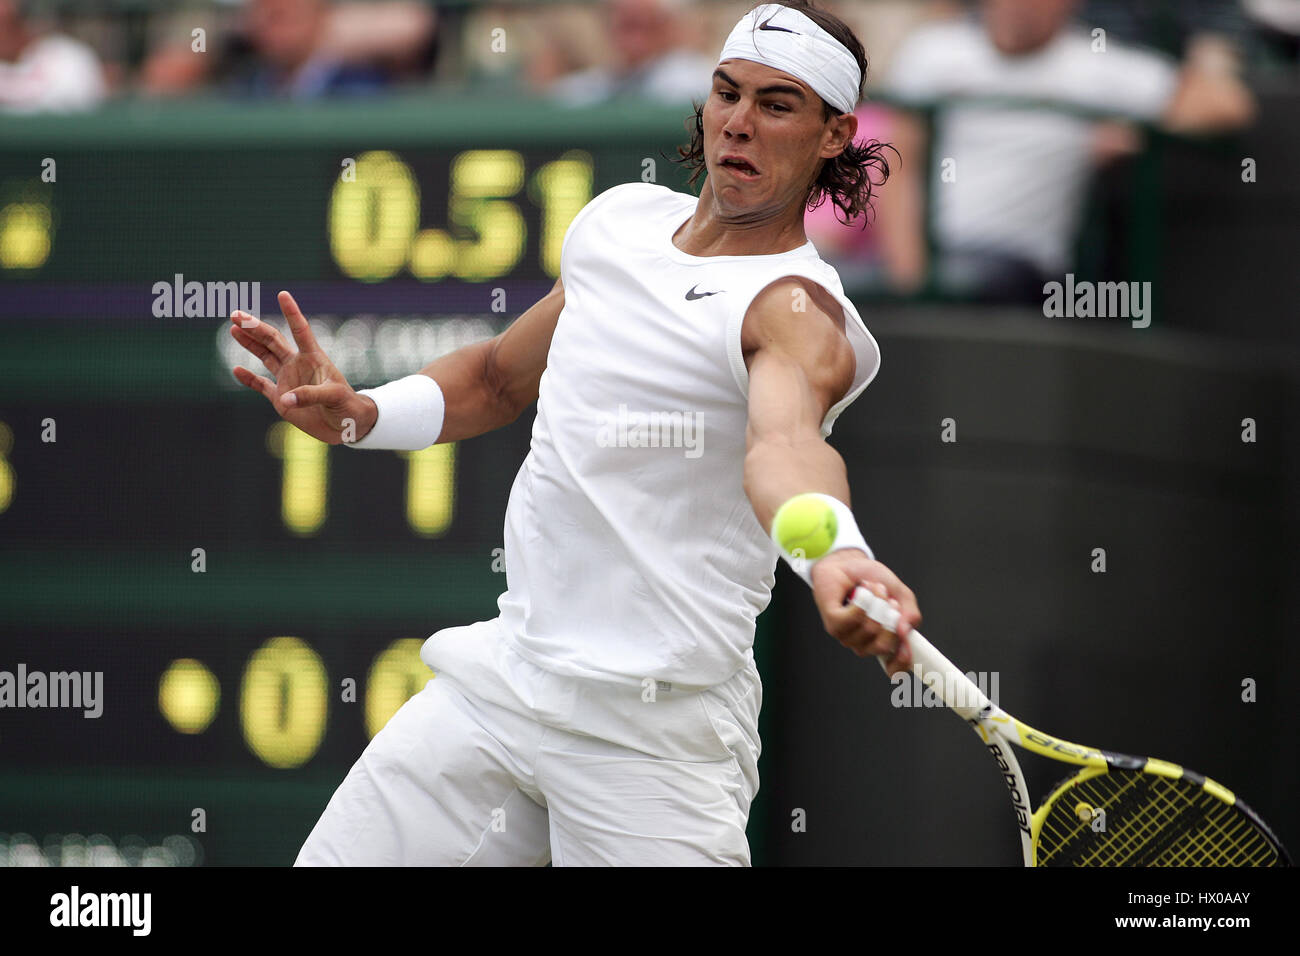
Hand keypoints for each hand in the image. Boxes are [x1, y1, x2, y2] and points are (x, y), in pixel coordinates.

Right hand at [229, 291, 375, 444]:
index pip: (301, 330)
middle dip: (255, 327)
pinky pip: (261, 385)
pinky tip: (236, 370)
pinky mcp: (281, 399)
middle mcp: (298, 364)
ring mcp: (288, 380)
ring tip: (234, 328)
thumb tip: (285, 398)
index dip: (292, 313)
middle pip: (273, 340)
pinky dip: (248, 379)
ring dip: (250, 343)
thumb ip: (310, 395)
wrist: (347, 426)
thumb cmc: (348, 406)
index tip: (283, 294)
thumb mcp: (334, 397)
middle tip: (236, 314)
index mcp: (313, 358)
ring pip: (265, 356)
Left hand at [810, 549, 921, 676]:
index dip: (902, 662)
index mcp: (883, 641)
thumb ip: (910, 613)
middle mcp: (865, 643)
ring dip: (877, 602)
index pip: (893, 668)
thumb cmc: (872, 580)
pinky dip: (862, 600)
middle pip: (883, 646)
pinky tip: (861, 590)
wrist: (848, 563)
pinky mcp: (833, 623)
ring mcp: (848, 635)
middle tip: (891, 601)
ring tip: (874, 588)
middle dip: (892, 619)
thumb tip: (906, 630)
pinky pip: (853, 618)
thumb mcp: (900, 594)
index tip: (908, 650)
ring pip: (869, 629)